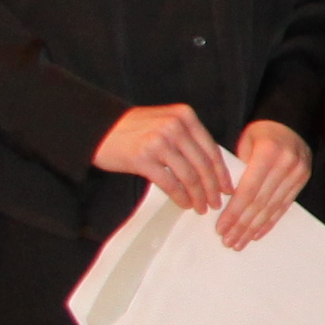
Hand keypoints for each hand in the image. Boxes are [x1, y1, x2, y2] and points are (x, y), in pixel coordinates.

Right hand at [94, 102, 227, 213]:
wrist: (97, 129)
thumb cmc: (134, 129)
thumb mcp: (165, 122)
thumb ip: (187, 138)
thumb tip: (212, 168)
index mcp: (184, 116)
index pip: (211, 148)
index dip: (221, 172)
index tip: (227, 188)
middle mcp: (174, 126)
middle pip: (203, 164)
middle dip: (212, 188)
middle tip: (216, 203)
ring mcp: (159, 141)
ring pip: (189, 176)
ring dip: (198, 196)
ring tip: (201, 208)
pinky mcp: (144, 158)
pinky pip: (170, 183)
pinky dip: (180, 196)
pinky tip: (184, 204)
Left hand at [217, 121, 312, 247]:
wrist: (289, 121)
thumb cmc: (260, 133)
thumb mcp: (243, 143)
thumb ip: (237, 170)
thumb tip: (225, 202)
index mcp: (268, 152)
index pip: (248, 190)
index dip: (234, 212)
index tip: (221, 228)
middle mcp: (286, 164)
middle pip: (260, 202)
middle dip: (242, 225)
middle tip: (228, 242)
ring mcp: (297, 173)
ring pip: (272, 208)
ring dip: (254, 229)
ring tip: (239, 243)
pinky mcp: (302, 180)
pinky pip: (284, 206)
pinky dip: (269, 222)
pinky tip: (257, 235)